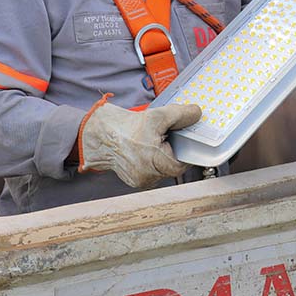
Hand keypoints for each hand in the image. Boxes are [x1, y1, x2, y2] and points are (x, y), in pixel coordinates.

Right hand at [77, 98, 200, 187]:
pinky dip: (152, 161)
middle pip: (172, 166)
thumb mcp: (157, 115)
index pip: (182, 164)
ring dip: (162, 157)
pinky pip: (151, 172)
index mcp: (154, 161)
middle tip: (167, 138)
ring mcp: (140, 180)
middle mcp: (147, 175)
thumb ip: (182, 115)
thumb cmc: (124, 127)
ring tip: (153, 143)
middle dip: (173, 152)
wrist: (98, 135)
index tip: (187, 142)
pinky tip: (146, 150)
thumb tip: (197, 115)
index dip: (187, 152)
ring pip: (162, 170)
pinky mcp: (134, 181)